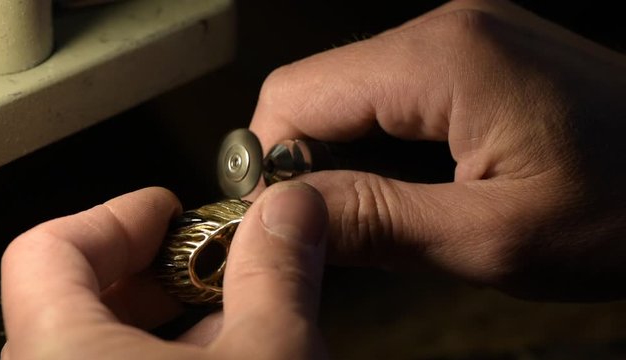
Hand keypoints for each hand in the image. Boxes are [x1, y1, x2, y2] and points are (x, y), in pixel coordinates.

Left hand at [0, 184, 327, 358]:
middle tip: (207, 259)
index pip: (48, 250)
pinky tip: (224, 359)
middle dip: (155, 267)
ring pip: (94, 346)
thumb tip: (290, 210)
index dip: (119, 215)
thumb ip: (277, 270)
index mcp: (61, 356)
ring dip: (165, 321)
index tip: (168, 208)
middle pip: (72, 296)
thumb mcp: (272, 355)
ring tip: (228, 317)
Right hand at [249, 0, 625, 299]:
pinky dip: (376, 142)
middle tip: (323, 226)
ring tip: (367, 213)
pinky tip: (401, 185)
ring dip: (339, 153)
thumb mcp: (493, 237)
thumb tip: (288, 215)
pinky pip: (392, 93)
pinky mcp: (474, 58)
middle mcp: (444, 30)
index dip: (267, 157)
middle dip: (300, 157)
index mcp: (442, 59)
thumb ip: (379, 223)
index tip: (274, 218)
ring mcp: (461, 37)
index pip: (297, 93)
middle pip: (318, 87)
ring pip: (351, 92)